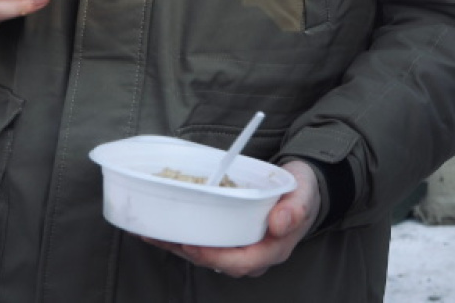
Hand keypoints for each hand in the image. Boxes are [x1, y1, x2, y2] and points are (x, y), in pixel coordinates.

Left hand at [146, 159, 320, 276]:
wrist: (302, 191)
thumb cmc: (303, 192)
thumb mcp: (304, 194)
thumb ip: (296, 208)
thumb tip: (280, 224)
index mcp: (272, 250)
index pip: (240, 263)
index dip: (214, 257)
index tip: (192, 245)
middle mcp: (253, 256)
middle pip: (216, 262)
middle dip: (186, 251)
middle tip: (160, 235)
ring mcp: (240, 249)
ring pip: (205, 254)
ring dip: (177, 245)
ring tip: (151, 231)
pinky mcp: (230, 240)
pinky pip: (204, 243)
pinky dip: (181, 236)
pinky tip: (162, 227)